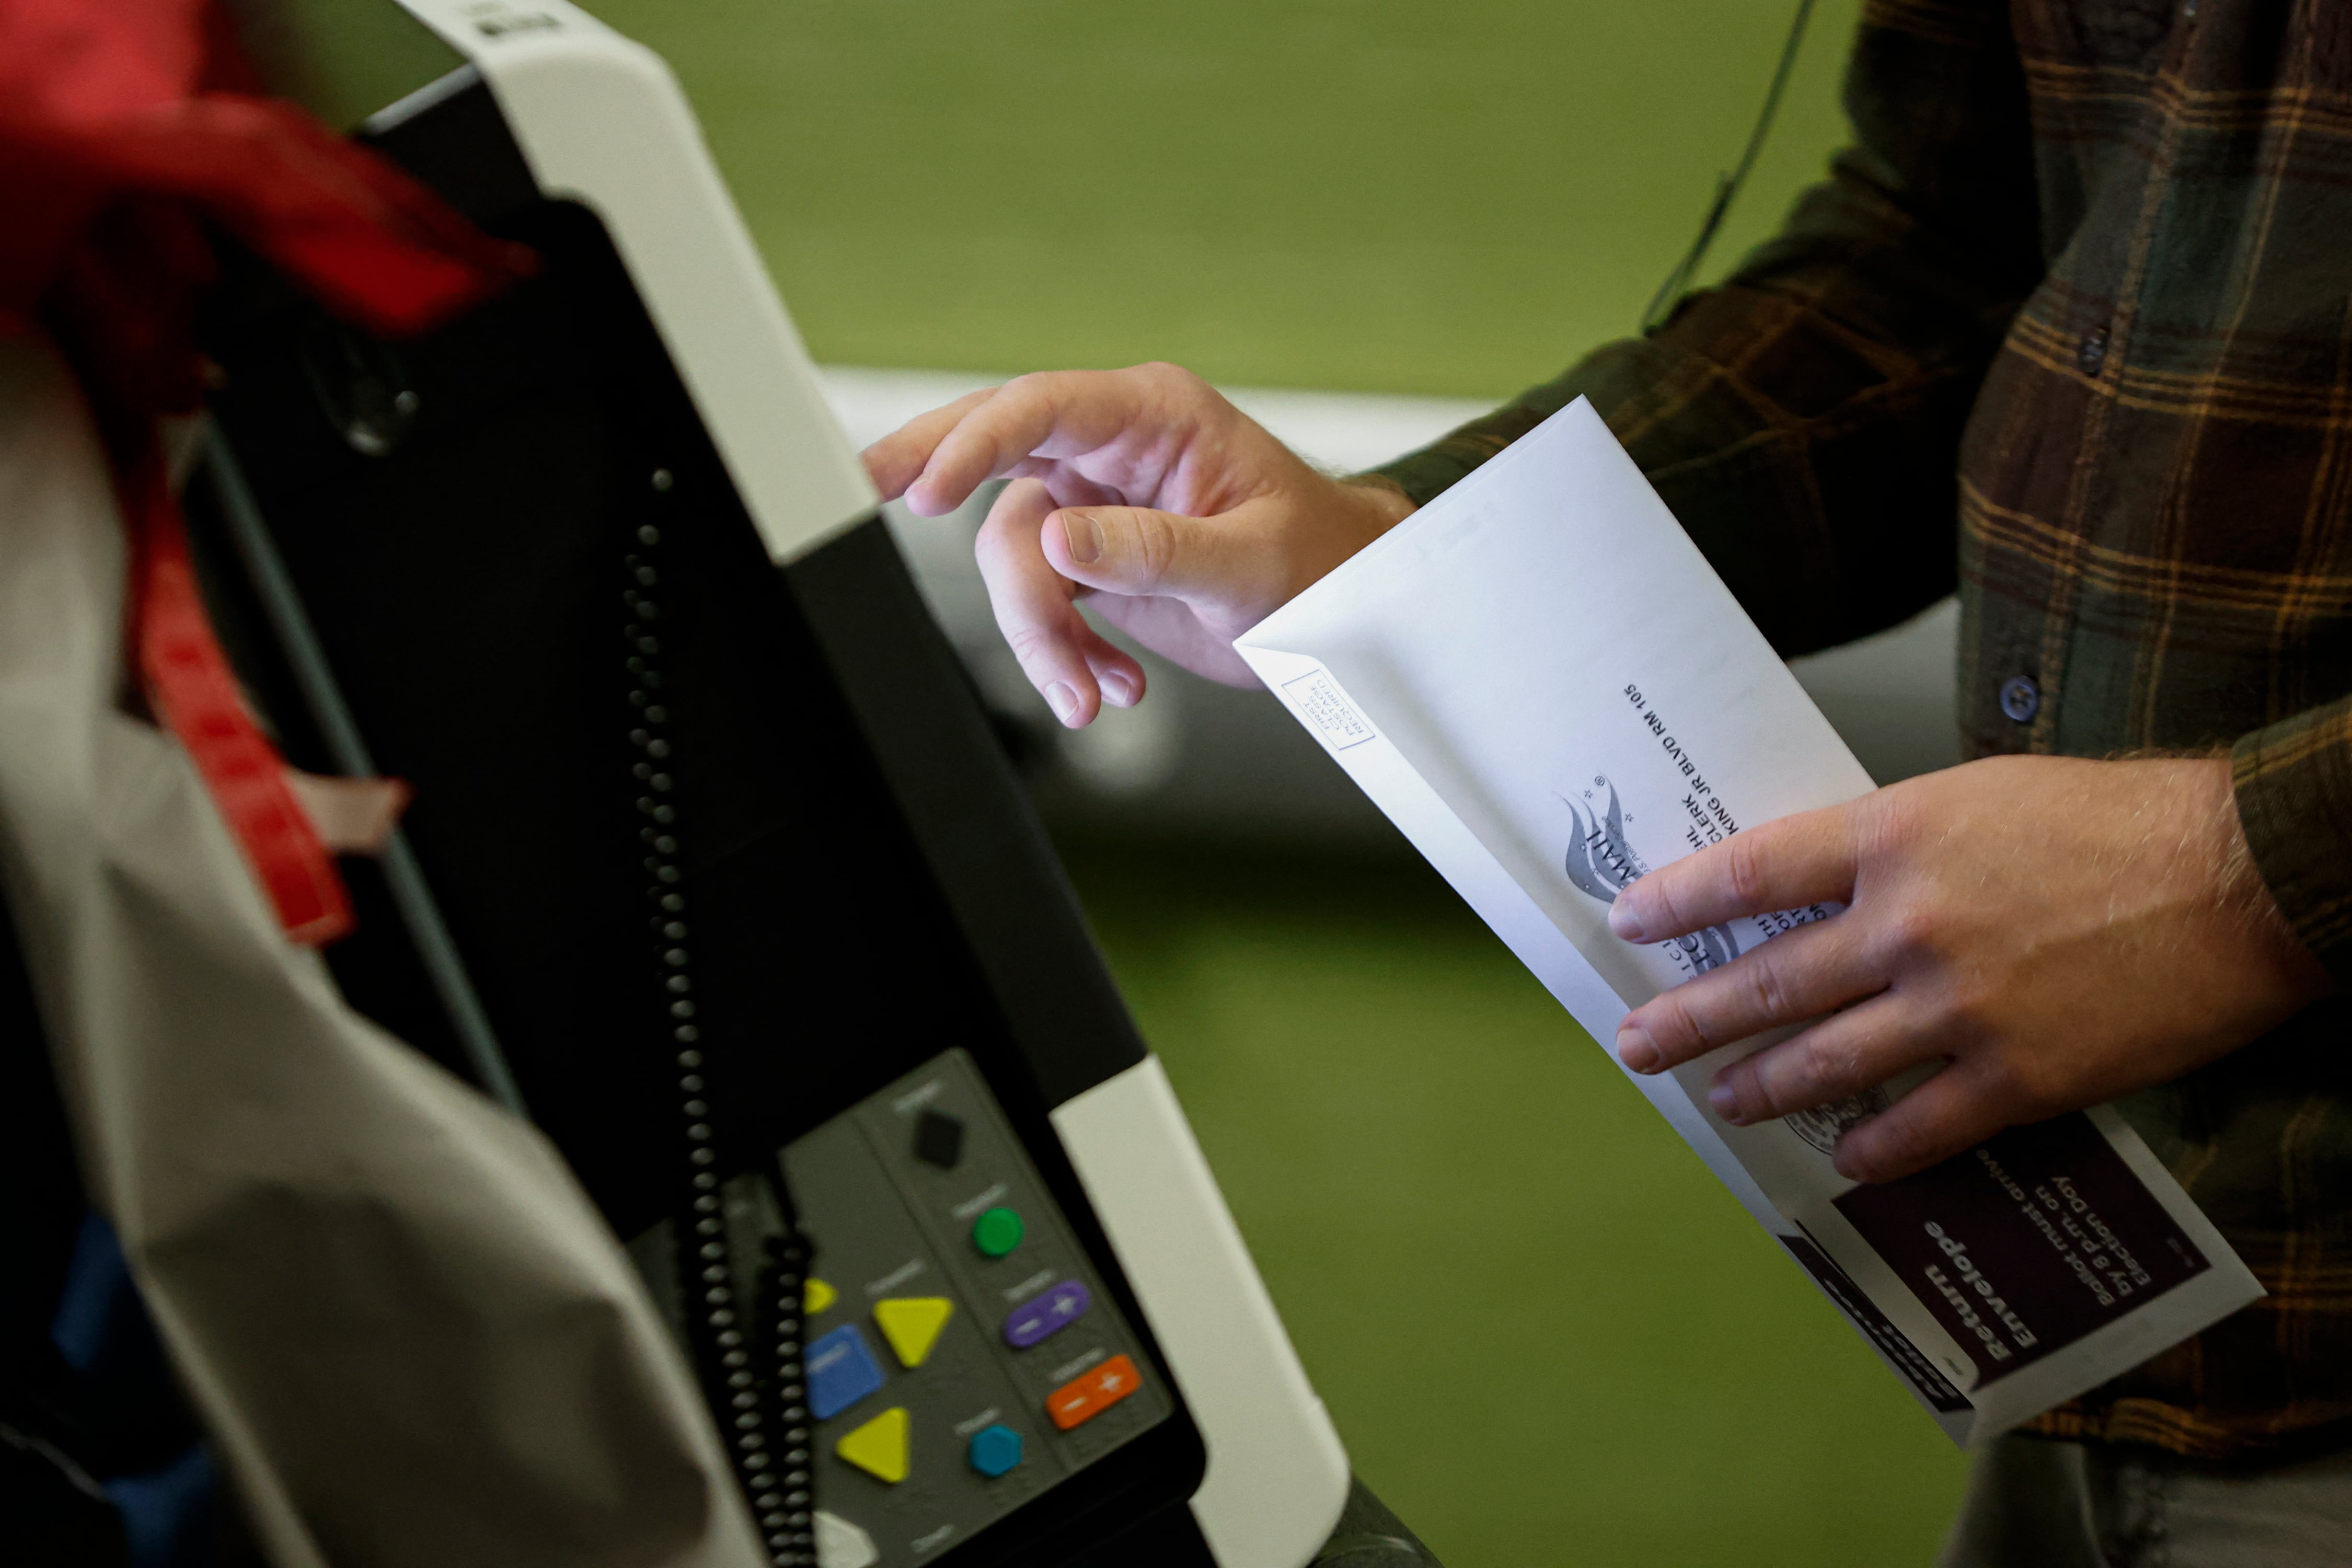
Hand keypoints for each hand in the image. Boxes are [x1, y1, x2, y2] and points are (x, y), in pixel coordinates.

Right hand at [861, 363, 1413, 726]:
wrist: (1347, 606)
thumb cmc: (1322, 564)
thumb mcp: (1248, 564)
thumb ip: (1154, 551)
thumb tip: (1061, 540)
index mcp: (1153, 418)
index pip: (1038, 410)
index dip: (974, 445)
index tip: (927, 494)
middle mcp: (1112, 452)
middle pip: (992, 450)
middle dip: (928, 473)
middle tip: (861, 495)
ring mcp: (1095, 506)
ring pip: (1015, 558)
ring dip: (1042, 637)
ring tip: (1092, 694)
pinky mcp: (1092, 561)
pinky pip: (1043, 603)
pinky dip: (1067, 655)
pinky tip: (1114, 683)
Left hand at [1605, 754, 2330, 1181]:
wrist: (2242, 874)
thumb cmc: (2118, 819)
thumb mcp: (1980, 798)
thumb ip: (1898, 847)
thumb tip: (1829, 889)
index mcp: (1895, 840)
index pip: (1753, 873)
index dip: (1680, 900)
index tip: (1630, 920)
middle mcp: (1908, 927)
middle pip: (1767, 982)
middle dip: (1688, 1016)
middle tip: (1635, 1042)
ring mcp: (1959, 1008)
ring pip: (1825, 1062)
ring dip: (1760, 1086)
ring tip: (1719, 1099)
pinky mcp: (2019, 1077)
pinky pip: (1919, 1127)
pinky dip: (1873, 1147)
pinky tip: (1843, 1158)